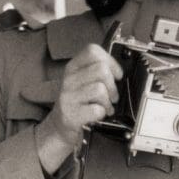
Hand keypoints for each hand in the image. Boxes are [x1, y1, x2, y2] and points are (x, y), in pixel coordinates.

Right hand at [35, 44, 122, 173]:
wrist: (60, 127)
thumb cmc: (77, 103)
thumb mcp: (82, 81)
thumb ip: (97, 72)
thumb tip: (118, 71)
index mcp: (73, 67)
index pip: (92, 51)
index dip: (110, 61)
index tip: (116, 74)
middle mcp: (69, 79)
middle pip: (101, 69)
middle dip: (112, 85)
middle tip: (112, 96)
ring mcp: (68, 97)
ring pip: (100, 89)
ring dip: (108, 101)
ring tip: (105, 106)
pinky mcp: (71, 114)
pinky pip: (96, 109)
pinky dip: (102, 113)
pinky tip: (98, 115)